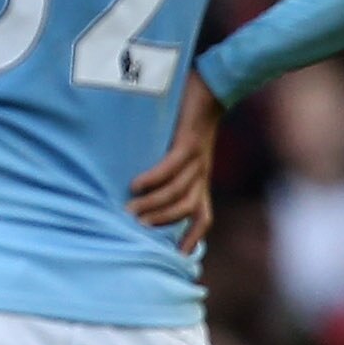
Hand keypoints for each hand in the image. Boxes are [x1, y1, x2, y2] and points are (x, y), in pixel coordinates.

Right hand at [127, 71, 222, 251]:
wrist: (213, 86)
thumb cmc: (189, 117)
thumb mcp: (181, 148)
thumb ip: (168, 167)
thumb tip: (136, 184)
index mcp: (201, 178)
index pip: (203, 216)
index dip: (193, 239)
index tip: (177, 259)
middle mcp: (202, 173)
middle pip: (186, 210)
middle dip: (162, 223)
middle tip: (135, 230)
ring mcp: (198, 159)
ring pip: (178, 192)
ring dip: (154, 204)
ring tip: (130, 210)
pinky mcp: (189, 142)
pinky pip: (172, 167)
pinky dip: (154, 178)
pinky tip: (136, 184)